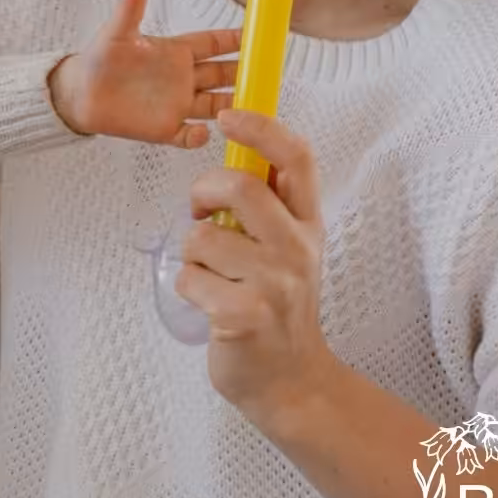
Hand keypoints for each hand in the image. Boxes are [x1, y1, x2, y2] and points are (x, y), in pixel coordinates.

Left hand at [48, 0, 239, 145]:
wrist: (79, 94)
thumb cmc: (99, 60)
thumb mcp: (116, 32)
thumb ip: (130, 8)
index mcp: (175, 53)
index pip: (213, 44)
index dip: (235, 40)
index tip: (258, 35)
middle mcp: (182, 79)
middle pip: (223, 75)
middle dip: (244, 73)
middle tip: (266, 72)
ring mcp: (176, 104)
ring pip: (215, 106)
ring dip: (232, 106)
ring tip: (248, 106)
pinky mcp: (164, 128)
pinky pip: (189, 135)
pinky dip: (198, 136)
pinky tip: (203, 132)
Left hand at [176, 109, 341, 426]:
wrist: (290, 381)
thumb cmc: (276, 307)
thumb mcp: (287, 250)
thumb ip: (269, 207)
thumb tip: (237, 150)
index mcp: (308, 225)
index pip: (296, 159)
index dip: (261, 128)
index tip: (227, 116)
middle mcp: (298, 249)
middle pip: (240, 186)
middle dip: (203, 191)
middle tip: (200, 211)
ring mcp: (274, 283)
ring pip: (202, 235)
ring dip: (193, 254)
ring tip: (213, 277)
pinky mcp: (245, 314)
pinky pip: (189, 277)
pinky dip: (188, 288)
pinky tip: (210, 306)